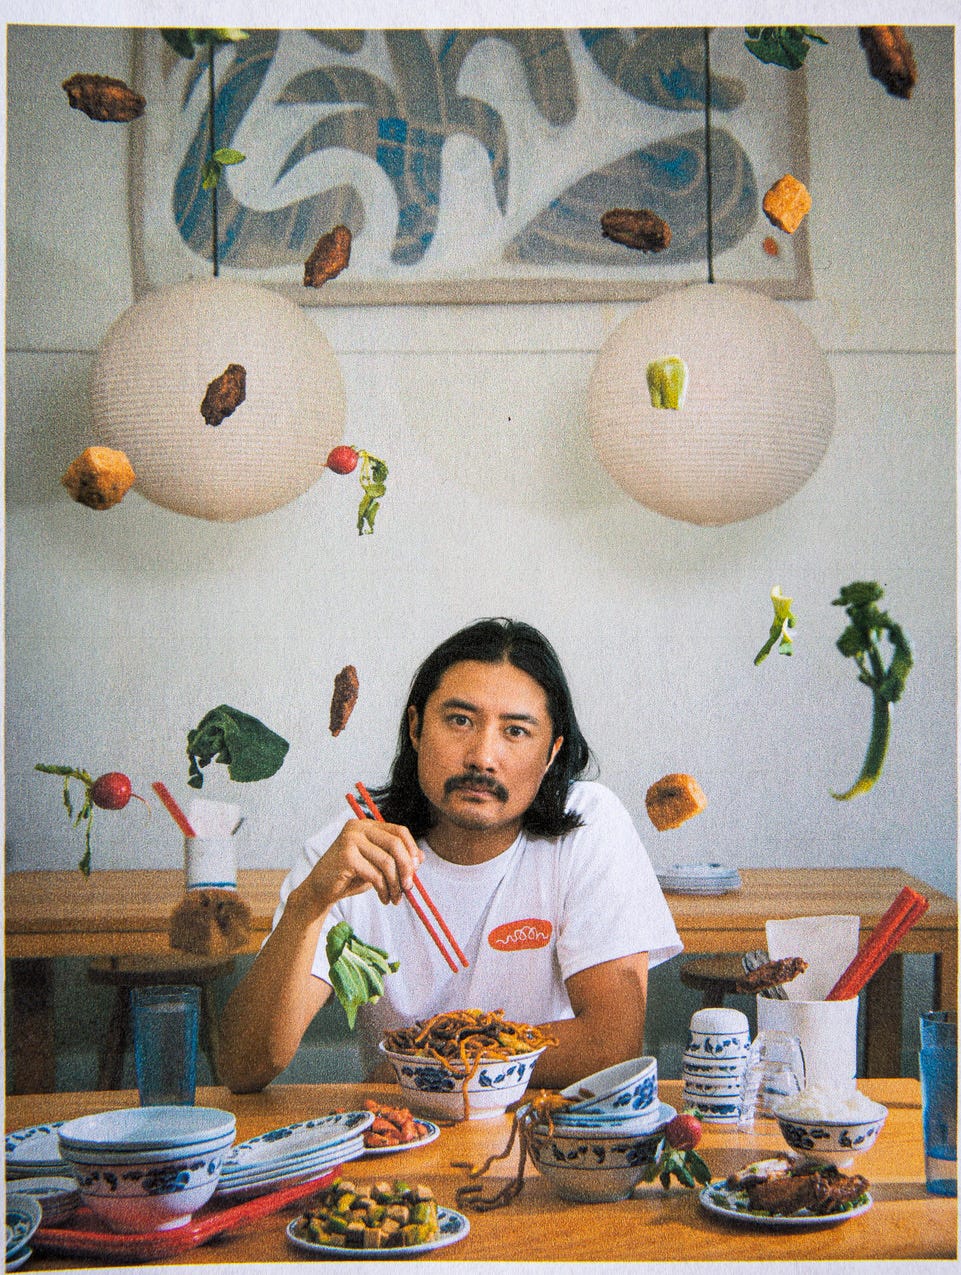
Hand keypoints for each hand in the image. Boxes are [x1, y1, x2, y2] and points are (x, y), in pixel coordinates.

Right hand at [304, 818, 423, 911]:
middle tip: (409, 888)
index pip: (399, 831)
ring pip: (386, 862)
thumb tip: (421, 858)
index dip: (411, 849)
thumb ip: (396, 859)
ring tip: (395, 898)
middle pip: (395, 844)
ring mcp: (351, 839)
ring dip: (395, 884)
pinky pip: (375, 874)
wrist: (320, 891)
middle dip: (406, 868)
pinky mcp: (346, 855)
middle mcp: (358, 827)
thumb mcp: (377, 866)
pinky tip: (384, 899)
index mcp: (367, 826)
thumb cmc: (350, 878)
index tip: (416, 869)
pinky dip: (384, 889)